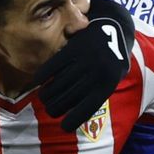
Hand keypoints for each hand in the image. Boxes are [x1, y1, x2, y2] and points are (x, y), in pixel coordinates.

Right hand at [34, 0, 134, 132]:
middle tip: (50, 110)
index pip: (87, 108)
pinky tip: (37, 81)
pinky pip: (54, 65)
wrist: (116, 26)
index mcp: (108, 83)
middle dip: (56, 108)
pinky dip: (43, 75)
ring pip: (59, 83)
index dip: (74, 120)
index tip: (64, 127)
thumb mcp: (115, 76)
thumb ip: (100, 92)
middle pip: (69, 97)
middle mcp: (96, 73)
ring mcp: (85, 59)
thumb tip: (79, 112)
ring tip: (44, 98)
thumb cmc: (114, 57)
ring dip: (48, 94)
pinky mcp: (74, 47)